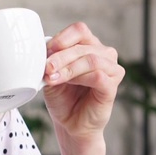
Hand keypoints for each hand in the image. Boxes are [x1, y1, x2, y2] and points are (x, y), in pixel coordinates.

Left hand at [42, 22, 123, 142]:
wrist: (70, 123)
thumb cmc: (63, 98)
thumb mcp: (51, 74)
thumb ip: (51, 61)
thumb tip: (44, 50)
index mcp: (88, 46)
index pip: (79, 31)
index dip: (62, 38)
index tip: (47, 51)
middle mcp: (103, 54)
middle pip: (82, 45)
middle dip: (60, 57)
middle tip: (46, 68)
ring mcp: (111, 69)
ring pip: (91, 59)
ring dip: (69, 68)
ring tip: (53, 78)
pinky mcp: (112, 86)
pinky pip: (98, 75)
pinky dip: (79, 78)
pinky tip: (67, 84)